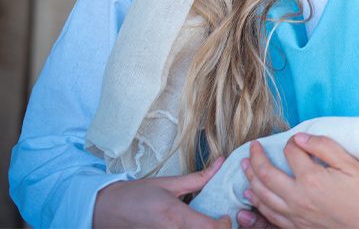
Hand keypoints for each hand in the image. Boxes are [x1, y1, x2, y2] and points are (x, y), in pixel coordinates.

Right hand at [94, 157, 229, 228]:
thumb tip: (221, 163)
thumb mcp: (168, 183)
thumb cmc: (136, 195)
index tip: (225, 216)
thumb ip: (198, 178)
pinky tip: (192, 226)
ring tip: (206, 223)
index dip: (225, 225)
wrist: (106, 210)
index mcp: (175, 216)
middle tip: (219, 221)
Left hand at [243, 133, 358, 228]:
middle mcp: (298, 197)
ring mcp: (295, 215)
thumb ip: (324, 147)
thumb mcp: (350, 164)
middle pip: (266, 175)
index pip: (291, 153)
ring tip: (245, 167)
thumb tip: (300, 138)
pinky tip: (252, 196)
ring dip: (251, 179)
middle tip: (251, 148)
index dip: (291, 143)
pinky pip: (269, 215)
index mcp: (311, 178)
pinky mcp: (297, 227)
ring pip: (263, 196)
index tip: (295, 140)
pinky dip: (257, 203)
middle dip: (256, 159)